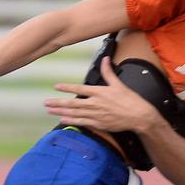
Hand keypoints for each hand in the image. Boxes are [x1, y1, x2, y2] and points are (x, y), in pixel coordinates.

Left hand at [44, 57, 162, 133]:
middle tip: (46, 102)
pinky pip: (82, 122)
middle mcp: (95, 104)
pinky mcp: (99, 124)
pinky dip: (71, 121)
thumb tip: (105, 60)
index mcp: (99, 92)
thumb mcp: (119, 84)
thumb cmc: (130, 100)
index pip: (79, 89)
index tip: (56, 86)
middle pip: (72, 103)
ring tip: (50, 110)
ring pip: (74, 113)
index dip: (67, 88)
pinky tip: (62, 119)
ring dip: (61, 111)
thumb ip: (109, 72)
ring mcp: (96, 115)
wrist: (139, 116)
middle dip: (58, 102)